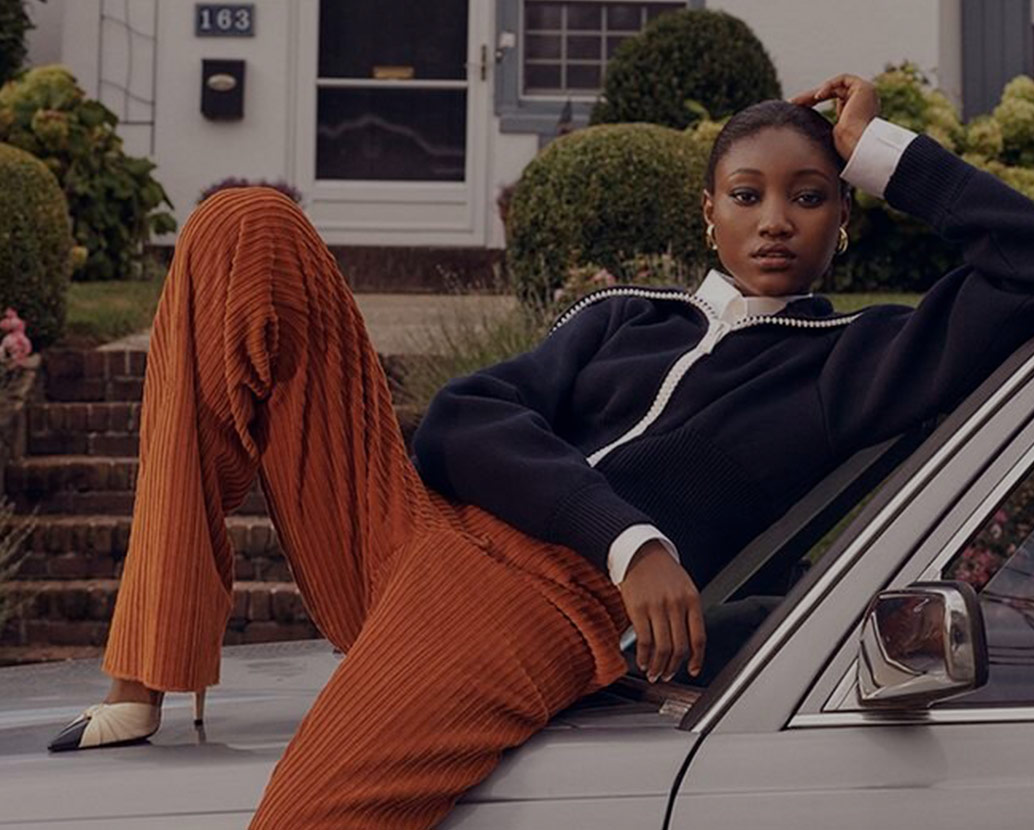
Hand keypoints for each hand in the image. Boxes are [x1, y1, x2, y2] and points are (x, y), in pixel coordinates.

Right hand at [618, 541, 705, 681]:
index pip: (699, 638)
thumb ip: (687, 612)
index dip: (697, 659)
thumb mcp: (684, 587)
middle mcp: (676, 604)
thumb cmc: (662, 571)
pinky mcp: (638, 609)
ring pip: (662, 648)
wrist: (640, 552)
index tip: (693, 670)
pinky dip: (644, 656)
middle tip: (668, 675)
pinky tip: (642, 661)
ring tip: (654, 673)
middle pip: (680, 647)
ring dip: (658, 666)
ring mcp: (657, 607)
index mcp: (692, 600)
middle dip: (674, 667)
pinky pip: (644, 640)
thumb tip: (688, 643)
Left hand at [788, 73, 880, 160]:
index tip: (796, 106)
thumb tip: (805, 132)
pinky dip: (829, 86)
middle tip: (792, 102)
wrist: (855, 145)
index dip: (814, 100)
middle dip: (810, 96)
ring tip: (798, 102)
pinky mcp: (864, 88)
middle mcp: (863, 99)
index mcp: (856, 109)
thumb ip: (823, 126)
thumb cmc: (843, 146)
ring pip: (834, 86)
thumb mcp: (829, 133)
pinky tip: (818, 97)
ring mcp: (865, 93)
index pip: (833, 97)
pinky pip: (842, 79)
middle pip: (832, 91)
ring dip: (814, 92)